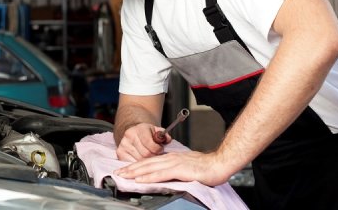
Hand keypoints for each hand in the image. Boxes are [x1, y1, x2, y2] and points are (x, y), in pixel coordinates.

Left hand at [114, 151, 231, 185]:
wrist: (219, 164)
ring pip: (150, 167)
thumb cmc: (206, 167)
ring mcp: (174, 163)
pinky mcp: (179, 170)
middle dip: (130, 168)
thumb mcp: (186, 166)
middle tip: (118, 172)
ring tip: (124, 175)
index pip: (150, 161)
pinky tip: (140, 179)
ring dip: (135, 172)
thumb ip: (175, 170)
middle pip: (146, 163)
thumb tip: (165, 175)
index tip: (126, 169)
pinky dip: (148, 176)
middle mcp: (170, 158)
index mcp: (172, 158)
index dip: (136, 165)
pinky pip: (160, 174)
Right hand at [116, 123, 170, 161]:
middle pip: (145, 154)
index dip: (158, 149)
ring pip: (139, 160)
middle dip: (154, 156)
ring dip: (147, 161)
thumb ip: (164, 135)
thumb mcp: (156, 130)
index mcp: (140, 129)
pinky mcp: (120, 153)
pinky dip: (139, 164)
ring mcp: (123, 145)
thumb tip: (168, 139)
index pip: (150, 143)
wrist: (134, 131)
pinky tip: (142, 160)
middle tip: (156, 154)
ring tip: (150, 156)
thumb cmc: (146, 133)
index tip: (160, 149)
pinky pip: (132, 164)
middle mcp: (129, 136)